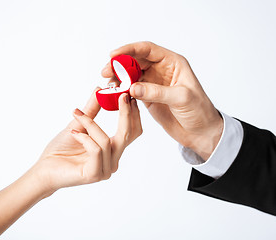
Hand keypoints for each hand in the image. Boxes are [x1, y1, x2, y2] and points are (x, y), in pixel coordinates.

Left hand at [32, 88, 141, 194]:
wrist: (43, 169)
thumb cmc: (60, 150)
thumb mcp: (78, 124)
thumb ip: (92, 110)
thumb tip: (99, 90)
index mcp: (112, 150)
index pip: (132, 133)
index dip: (133, 115)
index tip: (128, 95)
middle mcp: (112, 161)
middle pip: (127, 136)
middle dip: (126, 114)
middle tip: (121, 96)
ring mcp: (105, 170)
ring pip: (107, 141)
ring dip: (91, 125)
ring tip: (76, 116)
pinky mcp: (94, 174)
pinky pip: (96, 150)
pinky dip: (84, 137)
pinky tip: (73, 133)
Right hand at [102, 42, 222, 159]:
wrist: (200, 131)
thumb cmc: (199, 111)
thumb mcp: (181, 98)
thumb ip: (157, 92)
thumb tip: (132, 88)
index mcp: (173, 63)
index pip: (148, 50)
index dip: (129, 50)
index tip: (114, 55)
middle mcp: (161, 70)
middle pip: (135, 61)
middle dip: (119, 64)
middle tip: (106, 72)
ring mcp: (153, 84)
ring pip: (131, 75)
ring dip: (118, 78)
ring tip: (108, 85)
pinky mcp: (148, 97)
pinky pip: (131, 90)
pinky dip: (122, 91)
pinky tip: (114, 94)